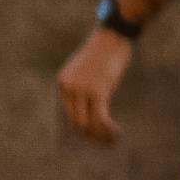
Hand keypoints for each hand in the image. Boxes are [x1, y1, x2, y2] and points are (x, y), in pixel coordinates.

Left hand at [61, 22, 134, 145]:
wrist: (113, 35)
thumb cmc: (104, 52)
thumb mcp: (87, 70)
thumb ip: (84, 87)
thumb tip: (92, 112)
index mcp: (62, 83)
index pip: (67, 113)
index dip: (80, 128)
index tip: (93, 137)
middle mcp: (68, 88)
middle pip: (75, 122)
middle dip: (91, 137)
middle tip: (105, 144)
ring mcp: (81, 91)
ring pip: (87, 124)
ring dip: (100, 136)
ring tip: (113, 142)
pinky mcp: (97, 92)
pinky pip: (100, 119)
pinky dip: (108, 130)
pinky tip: (117, 134)